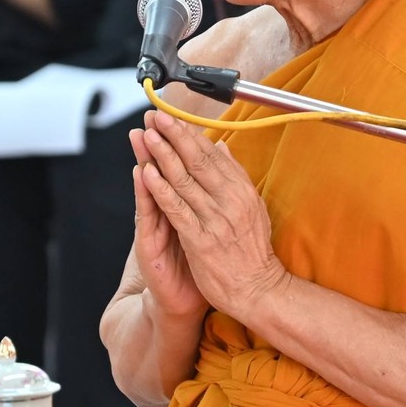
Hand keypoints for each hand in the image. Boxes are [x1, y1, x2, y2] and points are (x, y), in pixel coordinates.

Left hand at [131, 109, 288, 323]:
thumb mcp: (251, 207)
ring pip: (184, 181)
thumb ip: (235, 176)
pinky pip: (177, 209)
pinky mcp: (201, 240)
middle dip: (174, 136)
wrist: (258, 290)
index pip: (212, 155)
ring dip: (163, 156)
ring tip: (147, 136)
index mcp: (242, 190)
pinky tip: (147, 173)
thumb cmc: (252, 251)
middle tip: (156, 116)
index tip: (172, 117)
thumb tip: (221, 147)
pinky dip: (161, 190)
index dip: (189, 134)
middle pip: (197, 161)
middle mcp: (230, 200)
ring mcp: (215, 220)